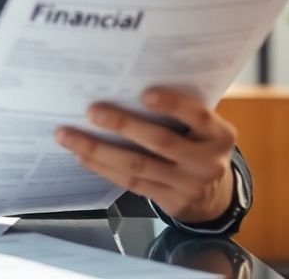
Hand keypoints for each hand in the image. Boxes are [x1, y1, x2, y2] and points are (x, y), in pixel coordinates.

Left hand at [54, 87, 237, 223]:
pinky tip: (82, 156)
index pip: (197, 116)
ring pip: (138, 166)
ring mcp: (189, 185)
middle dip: (123, 125)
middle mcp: (208, 162)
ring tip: (69, 136)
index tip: (143, 93)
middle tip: (91, 111)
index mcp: (219, 135)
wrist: (215, 197)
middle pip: (161, 142)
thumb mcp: (203, 129)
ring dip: (99, 150)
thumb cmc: (199, 146)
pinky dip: (104, 168)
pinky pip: (131, 184)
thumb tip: (127, 85)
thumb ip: (180, 112)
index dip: (172, 104)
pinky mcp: (170, 202)